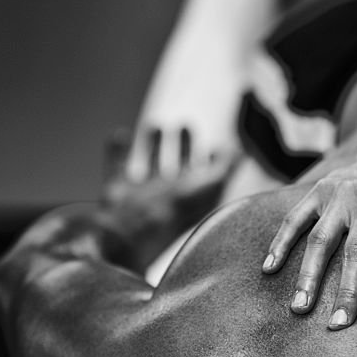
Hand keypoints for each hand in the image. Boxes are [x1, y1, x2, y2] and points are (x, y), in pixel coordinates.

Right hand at [101, 128, 235, 268]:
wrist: (131, 231)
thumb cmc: (176, 208)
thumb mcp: (210, 185)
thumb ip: (226, 167)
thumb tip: (240, 152)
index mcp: (195, 197)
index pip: (208, 177)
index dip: (214, 161)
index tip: (216, 146)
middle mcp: (170, 195)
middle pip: (180, 168)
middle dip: (185, 146)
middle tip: (187, 124)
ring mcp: (142, 194)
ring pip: (150, 164)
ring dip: (155, 144)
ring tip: (157, 125)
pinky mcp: (116, 190)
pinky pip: (116, 165)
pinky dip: (117, 149)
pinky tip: (120, 133)